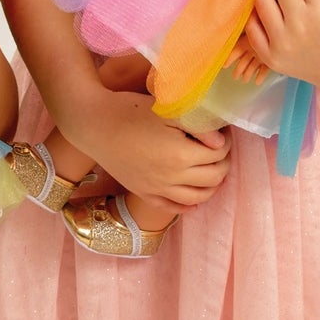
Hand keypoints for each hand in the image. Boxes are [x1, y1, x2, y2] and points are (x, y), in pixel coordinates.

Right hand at [69, 89, 230, 209]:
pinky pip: (173, 208)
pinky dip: (189, 205)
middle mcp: (172, 177)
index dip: (226, 143)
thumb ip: (198, 127)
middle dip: (223, 163)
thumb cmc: (129, 110)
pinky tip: (194, 197)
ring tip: (212, 169)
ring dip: (212, 185)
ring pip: (198, 198)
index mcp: (180, 155)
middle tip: (221, 149)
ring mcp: (157, 189)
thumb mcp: (167, 111)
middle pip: (213, 177)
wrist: (94, 124)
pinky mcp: (144, 193)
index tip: (223, 132)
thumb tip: (220, 143)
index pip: (218, 155)